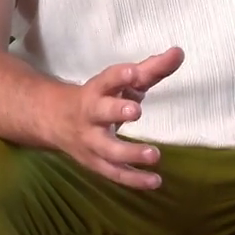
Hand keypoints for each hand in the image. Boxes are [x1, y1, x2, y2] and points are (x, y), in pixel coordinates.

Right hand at [50, 48, 184, 189]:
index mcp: (96, 90)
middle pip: (100, 112)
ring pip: (107, 149)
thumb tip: (179, 52)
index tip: (134, 73)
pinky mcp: (95, 162)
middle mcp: (90, 115)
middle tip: (136, 110)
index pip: (106, 80)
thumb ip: (151, 69)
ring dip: (129, 153)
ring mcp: (91, 142)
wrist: (55, 120)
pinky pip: (114, 173)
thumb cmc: (100, 97)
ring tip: (154, 155)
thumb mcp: (122, 83)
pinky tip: (155, 181)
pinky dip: (134, 179)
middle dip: (116, 111)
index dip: (118, 76)